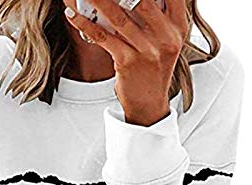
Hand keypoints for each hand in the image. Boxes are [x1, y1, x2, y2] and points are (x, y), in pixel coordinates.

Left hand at [63, 0, 189, 125]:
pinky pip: (104, 37)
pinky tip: (73, 14)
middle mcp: (167, 36)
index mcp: (178, 25)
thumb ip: (157, 15)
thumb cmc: (153, 68)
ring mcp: (148, 51)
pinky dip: (86, 24)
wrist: (148, 104)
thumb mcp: (164, 40)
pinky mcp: (129, 63)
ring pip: (118, 15)